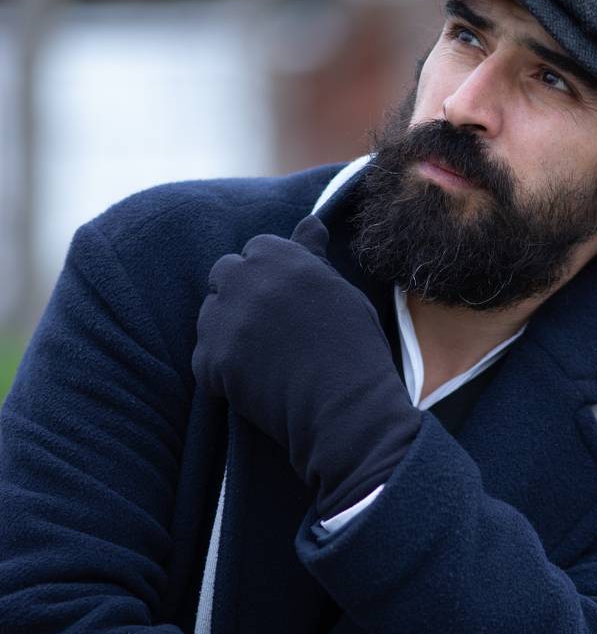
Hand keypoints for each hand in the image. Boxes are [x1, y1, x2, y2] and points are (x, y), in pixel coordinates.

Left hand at [193, 216, 418, 515]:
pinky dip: (222, 373)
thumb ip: (312, 258)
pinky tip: (255, 386)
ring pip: (209, 315)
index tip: (289, 305)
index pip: (256, 249)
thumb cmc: (355, 351)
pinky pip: (203, 358)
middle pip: (224, 274)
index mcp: (281, 256)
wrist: (348, 411)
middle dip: (240, 296)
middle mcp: (248, 279)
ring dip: (228, 332)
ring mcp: (226, 319)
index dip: (271, 278)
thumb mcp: (341, 293)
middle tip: (271, 332)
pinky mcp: (211, 360)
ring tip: (265, 362)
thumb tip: (308, 222)